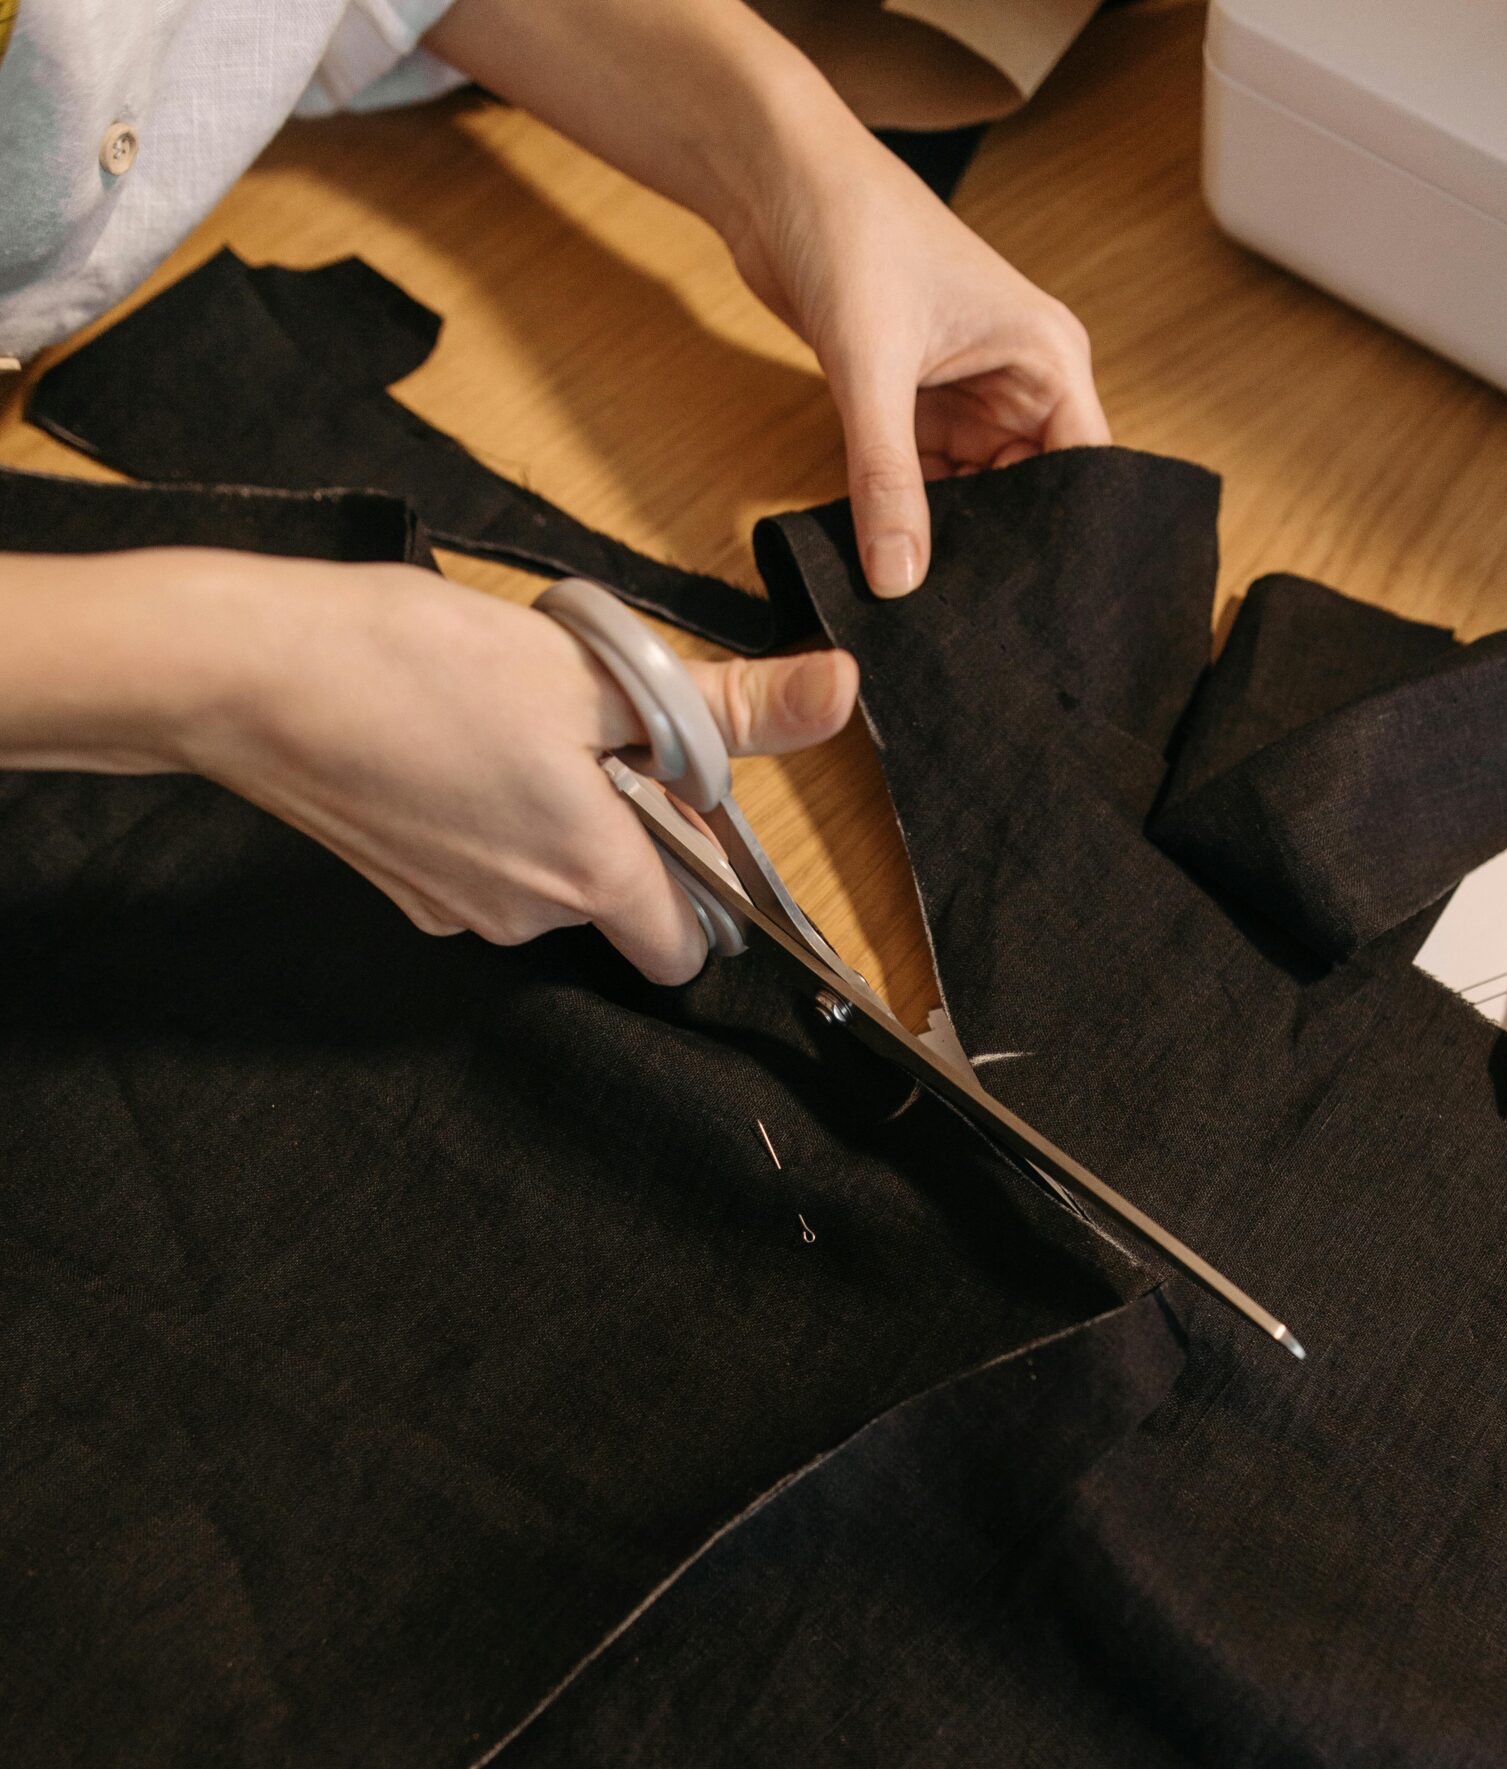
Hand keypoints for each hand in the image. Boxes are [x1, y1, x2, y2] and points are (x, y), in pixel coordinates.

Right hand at [165, 555, 857, 980]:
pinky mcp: (401, 888)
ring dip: (551, 812)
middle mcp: (525, 919)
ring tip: (504, 721)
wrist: (250, 675)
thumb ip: (725, 704)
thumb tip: (838, 692)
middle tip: (582, 727)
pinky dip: (484, 814)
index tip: (678, 800)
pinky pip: (478, 865)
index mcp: (591, 878)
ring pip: (544, 881)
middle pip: (616, 904)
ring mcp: (455, 911)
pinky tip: (447, 740)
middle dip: (622, 828)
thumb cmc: (417, 664)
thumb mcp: (595, 672)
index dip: (703, 882)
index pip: (686, 948)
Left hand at [725, 117, 1109, 597]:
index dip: (1068, 537)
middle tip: (969, 619)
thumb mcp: (872, 367)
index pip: (1085, 471)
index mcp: (1045, 357)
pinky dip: (904, 515)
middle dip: (998, 550)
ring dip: (945, 539)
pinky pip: (923, 482)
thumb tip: (899, 579)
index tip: (1038, 605)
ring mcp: (965, 395)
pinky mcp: (915, 405)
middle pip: (1030, 496)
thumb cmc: (850, 230)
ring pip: (972, 497)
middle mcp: (1017, 381)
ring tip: (923, 598)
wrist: (774, 179)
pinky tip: (886, 557)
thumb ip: (887, 480)